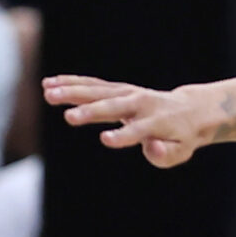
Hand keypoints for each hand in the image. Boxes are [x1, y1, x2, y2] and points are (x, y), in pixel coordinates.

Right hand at [44, 76, 217, 167]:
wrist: (187, 110)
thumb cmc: (181, 137)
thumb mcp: (180, 151)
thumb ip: (165, 154)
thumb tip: (152, 148)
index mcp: (158, 122)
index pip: (139, 130)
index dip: (124, 136)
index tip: (105, 140)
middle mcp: (141, 103)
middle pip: (114, 106)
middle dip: (92, 111)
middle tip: (69, 118)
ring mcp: (127, 93)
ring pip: (98, 90)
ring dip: (73, 91)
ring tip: (48, 93)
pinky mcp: (116, 88)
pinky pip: (92, 84)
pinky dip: (71, 82)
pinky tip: (49, 83)